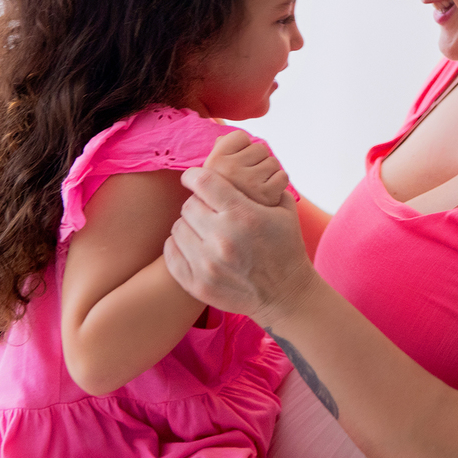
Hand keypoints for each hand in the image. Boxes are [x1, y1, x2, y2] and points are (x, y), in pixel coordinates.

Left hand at [164, 166, 316, 327]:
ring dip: (189, 225)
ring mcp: (207, 264)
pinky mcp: (197, 284)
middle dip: (198, 203)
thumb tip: (240, 162)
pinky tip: (193, 244)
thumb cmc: (286, 247)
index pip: (204, 181)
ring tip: (203, 229)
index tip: (194, 177)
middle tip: (208, 209)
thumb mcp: (284, 209)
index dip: (195, 175)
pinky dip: (179, 245)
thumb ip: (263, 184)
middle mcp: (222, 238)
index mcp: (243, 215)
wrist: (286, 295)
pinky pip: (171, 253)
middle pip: (189, 205)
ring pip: (178, 228)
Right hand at [204, 130, 288, 206]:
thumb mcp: (212, 184)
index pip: (238, 137)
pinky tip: (268, 198)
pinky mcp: (267, 195)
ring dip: (270, 175)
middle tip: (249, 183)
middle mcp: (228, 171)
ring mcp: (247, 183)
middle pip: (258, 147)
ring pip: (272, 161)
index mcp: (212, 165)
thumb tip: (222, 138)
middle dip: (258, 163)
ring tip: (257, 192)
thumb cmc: (226, 211)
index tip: (237, 166)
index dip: (242, 150)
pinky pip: (282, 177)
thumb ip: (218, 158)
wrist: (241, 246)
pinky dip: (279, 186)